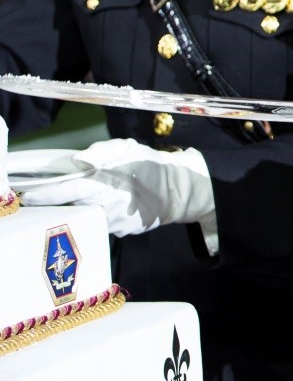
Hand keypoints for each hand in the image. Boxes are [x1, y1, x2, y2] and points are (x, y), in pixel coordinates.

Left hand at [17, 137, 215, 236]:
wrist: (180, 191)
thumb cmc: (151, 166)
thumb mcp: (127, 148)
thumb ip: (101, 152)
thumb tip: (77, 160)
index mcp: (104, 184)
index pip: (66, 190)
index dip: (45, 195)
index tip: (25, 195)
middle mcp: (105, 207)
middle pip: (70, 207)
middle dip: (56, 203)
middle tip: (40, 197)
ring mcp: (113, 223)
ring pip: (85, 216)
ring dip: (79, 208)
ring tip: (82, 198)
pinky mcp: (121, 232)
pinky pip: (101, 223)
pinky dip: (98, 214)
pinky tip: (107, 205)